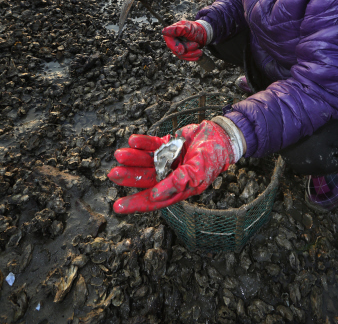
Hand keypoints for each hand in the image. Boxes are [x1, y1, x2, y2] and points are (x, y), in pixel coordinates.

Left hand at [108, 121, 233, 213]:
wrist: (221, 135)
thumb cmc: (213, 157)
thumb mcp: (198, 172)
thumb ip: (178, 183)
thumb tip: (156, 195)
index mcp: (178, 188)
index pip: (154, 199)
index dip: (136, 203)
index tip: (118, 206)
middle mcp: (170, 176)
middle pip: (146, 179)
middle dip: (130, 177)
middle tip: (113, 174)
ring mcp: (168, 160)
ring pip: (146, 161)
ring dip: (132, 158)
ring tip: (119, 154)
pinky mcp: (168, 145)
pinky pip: (152, 145)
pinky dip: (142, 143)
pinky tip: (133, 140)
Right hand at [162, 20, 206, 60]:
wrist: (203, 33)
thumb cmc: (195, 28)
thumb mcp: (188, 28)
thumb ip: (177, 30)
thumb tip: (164, 31)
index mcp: (172, 31)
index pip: (169, 40)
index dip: (175, 46)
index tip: (183, 50)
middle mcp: (172, 39)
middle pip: (175, 49)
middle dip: (187, 49)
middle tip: (197, 45)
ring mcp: (176, 46)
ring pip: (180, 54)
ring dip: (191, 54)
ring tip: (200, 51)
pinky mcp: (181, 52)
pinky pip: (184, 57)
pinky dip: (192, 57)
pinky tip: (198, 56)